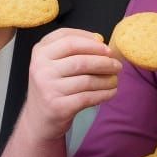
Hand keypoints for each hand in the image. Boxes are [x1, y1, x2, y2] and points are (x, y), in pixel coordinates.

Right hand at [15, 28, 120, 142]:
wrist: (39, 118)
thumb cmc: (51, 85)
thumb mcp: (51, 63)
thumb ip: (69, 49)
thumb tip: (99, 39)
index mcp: (40, 52)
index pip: (67, 39)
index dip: (90, 41)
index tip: (105, 46)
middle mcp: (41, 68)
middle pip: (80, 60)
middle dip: (103, 61)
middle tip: (117, 64)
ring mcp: (49, 87)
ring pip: (87, 79)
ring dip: (107, 79)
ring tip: (116, 79)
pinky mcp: (59, 106)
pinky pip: (88, 97)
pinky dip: (104, 94)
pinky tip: (111, 92)